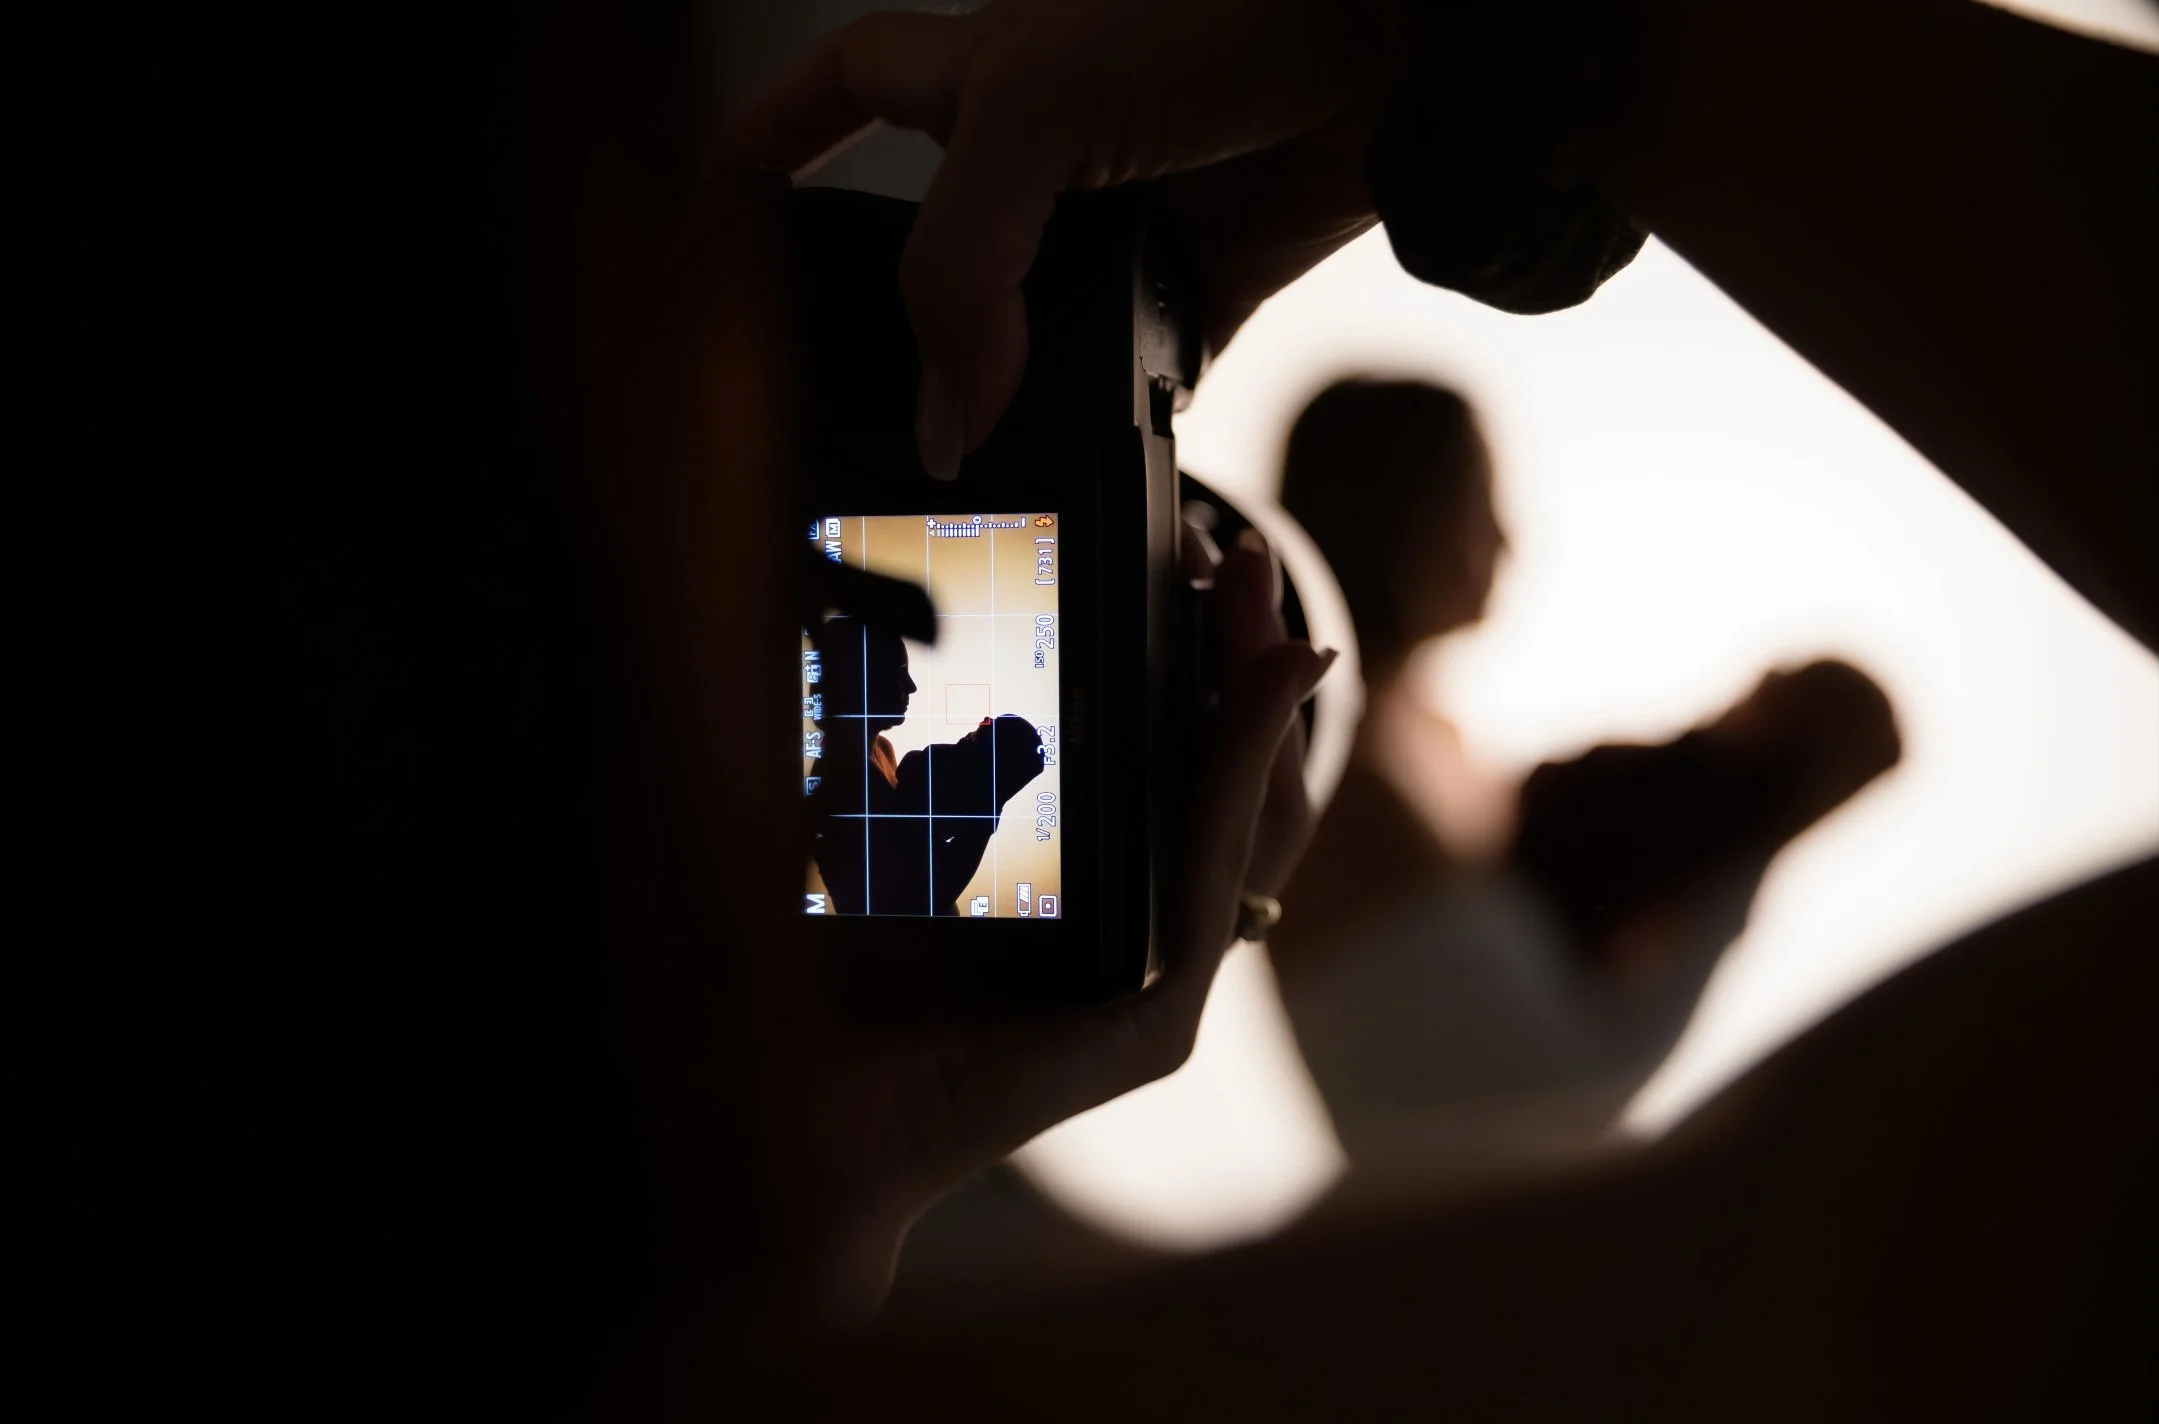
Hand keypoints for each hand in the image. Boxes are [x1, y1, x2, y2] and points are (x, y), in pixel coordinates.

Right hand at [718, 0, 1411, 477]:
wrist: (1412, 37)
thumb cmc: (1222, 10)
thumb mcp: (1036, 114)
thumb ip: (961, 268)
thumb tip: (945, 415)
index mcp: (977, 65)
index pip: (839, 96)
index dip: (767, 144)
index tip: (707, 206)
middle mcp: (1046, 141)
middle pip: (933, 244)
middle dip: (893, 319)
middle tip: (851, 400)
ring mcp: (1129, 212)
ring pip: (1037, 321)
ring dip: (1011, 382)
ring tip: (979, 451)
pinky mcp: (1213, 274)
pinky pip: (1147, 365)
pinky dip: (1125, 409)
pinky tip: (1097, 450)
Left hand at [748, 531, 1333, 1337]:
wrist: (792, 1125)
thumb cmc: (823, 978)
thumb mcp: (895, 825)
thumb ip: (940, 753)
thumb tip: (933, 622)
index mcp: (1088, 905)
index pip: (1168, 771)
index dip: (1193, 668)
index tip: (1190, 563)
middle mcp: (1132, 945)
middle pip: (1219, 785)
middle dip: (1233, 662)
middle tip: (1229, 558)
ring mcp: (1160, 992)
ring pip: (1238, 822)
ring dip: (1255, 703)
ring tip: (1262, 605)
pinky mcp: (1162, 1026)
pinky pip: (1210, 875)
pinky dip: (1239, 772)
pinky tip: (1259, 686)